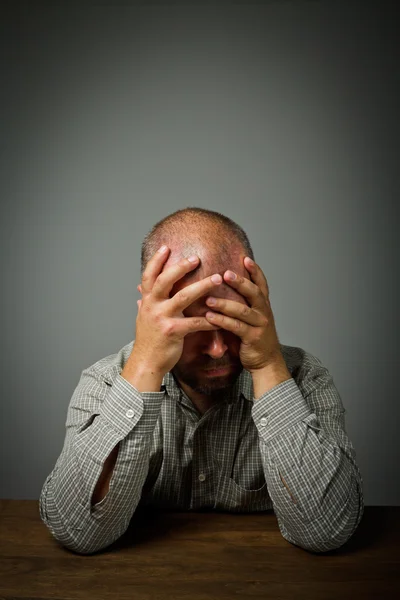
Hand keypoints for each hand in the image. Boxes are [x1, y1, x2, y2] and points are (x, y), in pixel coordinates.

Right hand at [131, 246, 221, 376]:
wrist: (146, 363)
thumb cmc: (148, 341)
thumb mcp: (142, 317)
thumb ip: (144, 301)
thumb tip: (140, 288)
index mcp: (147, 301)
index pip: (149, 275)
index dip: (156, 260)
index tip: (166, 247)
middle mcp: (152, 306)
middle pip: (166, 280)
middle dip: (181, 267)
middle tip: (197, 258)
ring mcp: (162, 318)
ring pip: (183, 297)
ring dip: (202, 286)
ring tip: (217, 278)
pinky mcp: (173, 332)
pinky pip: (195, 322)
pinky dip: (209, 319)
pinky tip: (221, 317)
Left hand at [204, 257, 281, 372]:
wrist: (266, 361)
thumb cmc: (253, 336)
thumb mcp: (251, 317)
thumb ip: (242, 302)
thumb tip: (223, 285)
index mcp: (263, 304)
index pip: (261, 283)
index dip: (255, 271)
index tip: (245, 258)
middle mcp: (264, 312)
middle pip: (254, 293)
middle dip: (240, 282)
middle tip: (224, 273)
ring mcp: (260, 325)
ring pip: (242, 311)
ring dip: (224, 304)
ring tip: (208, 299)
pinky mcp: (253, 338)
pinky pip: (236, 327)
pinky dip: (222, 321)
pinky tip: (209, 317)